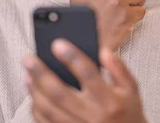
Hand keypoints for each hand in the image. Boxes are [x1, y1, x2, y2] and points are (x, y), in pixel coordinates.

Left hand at [23, 39, 147, 122]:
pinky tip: (33, 96)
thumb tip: (104, 51)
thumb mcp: (132, 90)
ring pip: (49, 110)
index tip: (57, 43)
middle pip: (60, 93)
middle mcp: (93, 116)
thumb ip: (119, 69)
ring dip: (35, 91)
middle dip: (41, 74)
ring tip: (27, 75)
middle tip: (28, 58)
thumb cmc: (128, 114)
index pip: (88, 74)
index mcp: (109, 101)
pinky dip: (37, 110)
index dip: (71, 57)